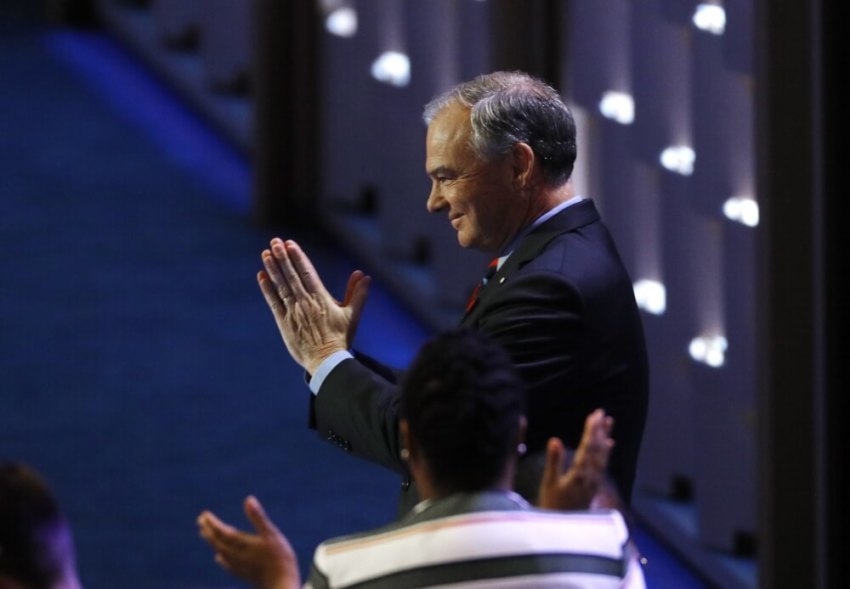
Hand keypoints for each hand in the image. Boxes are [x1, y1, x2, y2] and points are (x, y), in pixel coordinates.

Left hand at [197, 496, 299, 588]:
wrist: (281, 586)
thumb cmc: (279, 559)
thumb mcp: (271, 534)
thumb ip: (258, 518)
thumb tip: (248, 499)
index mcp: (242, 544)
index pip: (222, 532)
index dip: (212, 523)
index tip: (204, 515)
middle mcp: (236, 556)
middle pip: (218, 542)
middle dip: (209, 531)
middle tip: (200, 521)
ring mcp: (239, 566)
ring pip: (221, 552)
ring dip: (213, 542)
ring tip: (207, 535)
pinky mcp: (244, 575)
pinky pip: (227, 564)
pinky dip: (222, 557)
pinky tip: (219, 557)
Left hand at [258, 238, 370, 373]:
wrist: (327, 361)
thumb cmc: (341, 337)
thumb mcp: (353, 315)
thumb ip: (358, 293)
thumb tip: (365, 276)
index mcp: (321, 299)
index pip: (307, 273)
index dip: (298, 257)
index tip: (290, 244)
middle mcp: (305, 303)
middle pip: (291, 276)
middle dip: (283, 257)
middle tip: (274, 241)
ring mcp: (293, 312)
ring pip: (281, 286)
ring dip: (273, 269)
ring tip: (266, 253)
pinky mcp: (284, 323)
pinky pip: (274, 302)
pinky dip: (267, 289)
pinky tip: (261, 276)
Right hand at [538, 408, 613, 510]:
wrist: (564, 529)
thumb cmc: (552, 505)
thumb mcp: (549, 483)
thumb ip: (554, 461)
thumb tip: (555, 439)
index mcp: (580, 474)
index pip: (588, 447)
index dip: (592, 430)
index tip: (594, 414)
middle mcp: (591, 476)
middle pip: (598, 449)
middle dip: (600, 430)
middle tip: (602, 412)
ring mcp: (594, 481)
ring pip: (602, 455)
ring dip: (605, 437)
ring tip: (609, 421)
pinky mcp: (594, 485)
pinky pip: (603, 464)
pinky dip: (606, 452)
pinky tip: (609, 444)